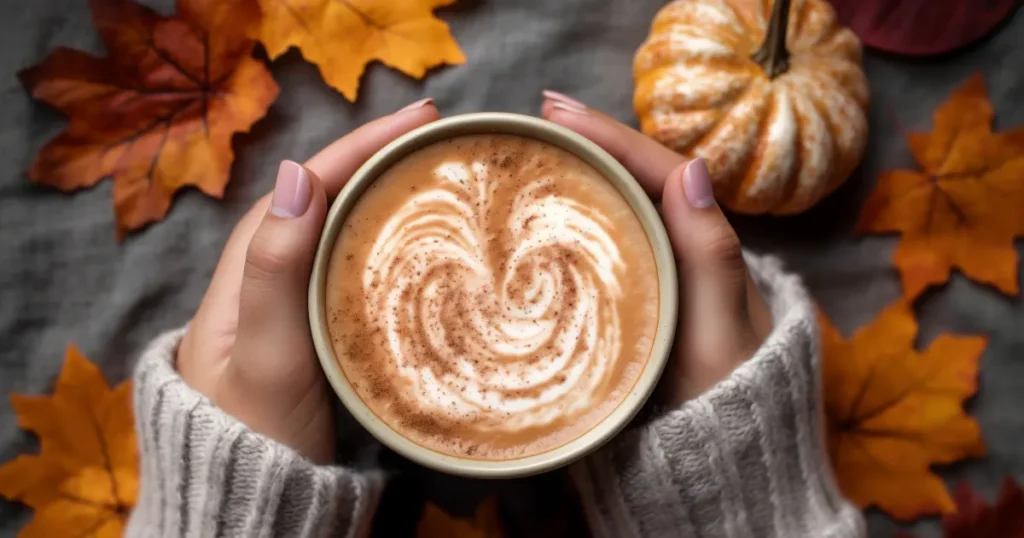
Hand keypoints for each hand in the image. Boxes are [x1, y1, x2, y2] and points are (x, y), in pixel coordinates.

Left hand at [177, 99, 439, 462]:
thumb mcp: (268, 357)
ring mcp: (291, 303)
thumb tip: (298, 175)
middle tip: (438, 136)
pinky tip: (415, 240)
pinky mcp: (314, 329)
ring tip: (433, 171)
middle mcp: (267, 275)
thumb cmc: (257, 435)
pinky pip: (350, 264)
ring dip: (382, 191)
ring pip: (338, 228)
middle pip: (325, 196)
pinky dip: (384, 239)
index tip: (419, 118)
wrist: (248, 504)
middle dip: (378, 156)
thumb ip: (275, 270)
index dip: (361, 143)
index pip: (307, 182)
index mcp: (248, 269)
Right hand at [541, 92, 772, 403]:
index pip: (658, 171)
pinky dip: (573, 225)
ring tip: (533, 153)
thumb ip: (709, 258)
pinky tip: (543, 221)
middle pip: (635, 182)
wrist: (720, 468)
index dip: (609, 135)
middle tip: (534, 120)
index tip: (556, 111)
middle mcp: (684, 257)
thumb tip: (692, 167)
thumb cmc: (723, 406)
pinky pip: (603, 251)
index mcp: (708, 251)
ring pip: (618, 212)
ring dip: (580, 176)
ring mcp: (659, 282)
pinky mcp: (636, 309)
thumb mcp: (718, 335)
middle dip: (588, 144)